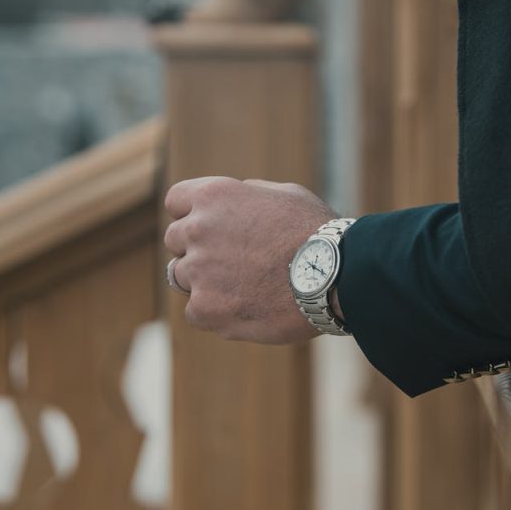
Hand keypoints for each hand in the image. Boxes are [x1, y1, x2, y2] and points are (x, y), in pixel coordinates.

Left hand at [164, 176, 337, 342]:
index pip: (176, 202)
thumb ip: (248, 196)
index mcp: (214, 196)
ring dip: (204, 282)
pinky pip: (195, 312)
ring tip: (242, 288)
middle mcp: (197, 229)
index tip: (209, 229)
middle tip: (231, 263)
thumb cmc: (316, 234)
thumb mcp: (284, 195)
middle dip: (198, 249)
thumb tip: (235, 199)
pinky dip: (216, 314)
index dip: (192, 215)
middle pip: (175, 241)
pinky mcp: (205, 307)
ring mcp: (199, 270)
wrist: (335, 276)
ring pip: (181, 278)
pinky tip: (246, 309)